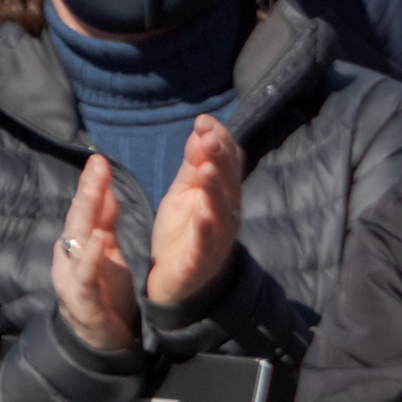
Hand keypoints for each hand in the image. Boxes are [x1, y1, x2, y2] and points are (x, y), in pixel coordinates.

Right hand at [52, 157, 138, 354]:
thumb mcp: (108, 252)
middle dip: (87, 192)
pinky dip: (89, 259)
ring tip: (97, 194)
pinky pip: (84, 278)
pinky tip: (98, 241)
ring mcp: (72, 280)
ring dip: (86, 219)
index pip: (85, 210)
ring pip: (76, 245)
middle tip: (98, 166)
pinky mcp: (82, 303)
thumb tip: (104, 187)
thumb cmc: (104, 292)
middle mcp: (70, 258)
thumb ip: (105, 222)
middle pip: (77, 220)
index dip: (92, 185)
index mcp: (79, 245)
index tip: (100, 159)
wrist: (101, 341)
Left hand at [141, 115, 240, 311]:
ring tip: (208, 168)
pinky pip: (206, 244)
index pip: (228, 165)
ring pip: (221, 211)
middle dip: (220, 159)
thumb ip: (192, 164)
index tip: (204, 122)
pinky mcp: (202, 261)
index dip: (220, 143)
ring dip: (216, 189)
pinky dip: (206, 229)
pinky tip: (203, 213)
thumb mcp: (182, 192)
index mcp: (221, 196)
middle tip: (209, 138)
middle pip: (229, 184)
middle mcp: (225, 215)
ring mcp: (216, 239)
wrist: (172, 279)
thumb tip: (202, 129)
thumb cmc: (181, 233)